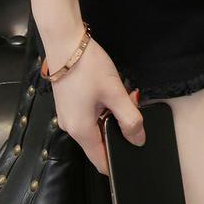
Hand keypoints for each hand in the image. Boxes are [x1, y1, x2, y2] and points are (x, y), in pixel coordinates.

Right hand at [44, 33, 145, 176]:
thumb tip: (138, 140)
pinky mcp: (68, 104)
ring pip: (96, 126)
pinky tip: (109, 89)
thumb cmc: (88, 66)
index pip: (101, 161)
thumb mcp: (115, 92)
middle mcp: (71, 128)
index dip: (118, 160)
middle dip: (119, 128)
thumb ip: (130, 119)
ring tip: (121, 92)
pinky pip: (89, 115)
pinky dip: (103, 107)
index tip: (133, 150)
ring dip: (112, 114)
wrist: (64, 42)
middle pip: (101, 141)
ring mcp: (68, 115)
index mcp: (81, 131)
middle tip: (130, 103)